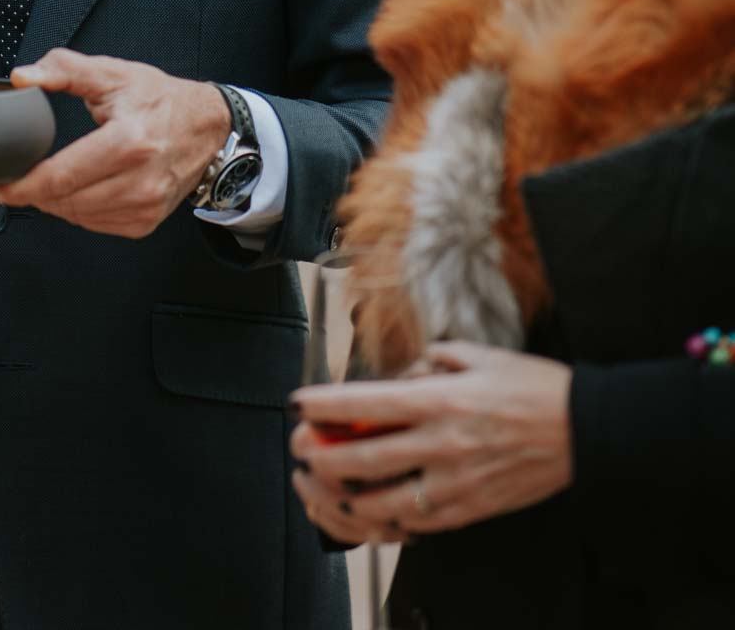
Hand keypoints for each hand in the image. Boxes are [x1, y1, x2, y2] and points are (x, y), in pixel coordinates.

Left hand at [0, 49, 229, 236]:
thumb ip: (62, 69)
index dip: (22, 186)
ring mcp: (146, 205)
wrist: (206, 125)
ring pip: (78, 217)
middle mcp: (140, 180)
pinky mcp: (147, 221)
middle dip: (33, 193)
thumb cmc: (159, 98)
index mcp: (129, 142)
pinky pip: (97, 225)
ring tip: (47, 181)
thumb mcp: (111, 73)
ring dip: (53, 203)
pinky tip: (77, 190)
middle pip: (65, 201)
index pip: (61, 176)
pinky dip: (78, 211)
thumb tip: (22, 77)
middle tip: (17, 180)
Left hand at [289, 343, 572, 543]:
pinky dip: (385, 521)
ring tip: (321, 487)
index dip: (323, 406)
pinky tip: (368, 513)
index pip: (366, 403)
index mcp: (440, 400)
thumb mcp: (476, 355)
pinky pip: (415, 525)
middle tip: (299, 449)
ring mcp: (454, 484)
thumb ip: (430, 363)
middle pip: (362, 460)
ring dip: (342, 499)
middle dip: (319, 456)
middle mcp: (441, 444)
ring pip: (381, 504)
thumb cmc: (532, 389)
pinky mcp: (468, 511)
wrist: (582, 430)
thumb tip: (399, 378)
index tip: (298, 404)